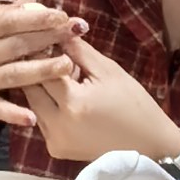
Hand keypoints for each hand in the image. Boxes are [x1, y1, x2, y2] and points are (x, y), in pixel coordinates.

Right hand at [0, 0, 86, 123]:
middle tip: (76, 32)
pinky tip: (34, 117)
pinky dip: (14, 114)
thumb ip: (1, 11)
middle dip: (48, 39)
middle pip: (16, 47)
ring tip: (68, 66)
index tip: (62, 16)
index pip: (8, 22)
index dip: (37, 19)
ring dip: (42, 71)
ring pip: (13, 76)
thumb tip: (34, 1)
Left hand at [28, 33, 179, 166]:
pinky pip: (41, 119)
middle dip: (34, 67)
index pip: (42, 69)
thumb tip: (56, 29)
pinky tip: (59, 90)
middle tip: (40, 48)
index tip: (41, 35)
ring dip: (38, 85)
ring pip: (32, 104)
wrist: (149, 146)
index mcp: (73, 103)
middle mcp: (57, 126)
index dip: (40, 50)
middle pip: (30, 88)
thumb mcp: (108, 70)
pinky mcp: (56, 149)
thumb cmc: (134, 104)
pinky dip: (46, 103)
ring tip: (50, 68)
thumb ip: (78, 50)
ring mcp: (54, 140)